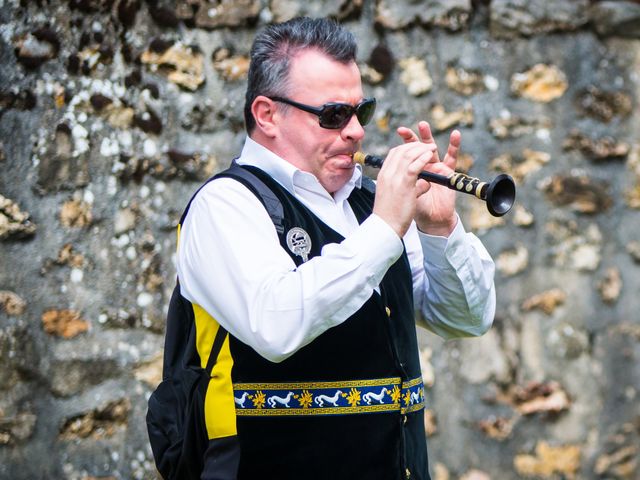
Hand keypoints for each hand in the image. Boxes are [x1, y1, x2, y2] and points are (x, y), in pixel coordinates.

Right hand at [372, 141, 435, 237]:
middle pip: (401, 151)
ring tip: (432, 148)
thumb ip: (409, 186)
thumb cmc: (391, 215)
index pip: (394, 154)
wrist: (385, 227)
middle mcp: (387, 174)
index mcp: (383, 176)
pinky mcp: (404, 185)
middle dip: (416, 145)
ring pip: (408, 155)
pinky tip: (430, 156)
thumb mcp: (396, 196)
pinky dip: (423, 158)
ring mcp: (394, 178)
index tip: (418, 149)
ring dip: (422, 149)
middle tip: (428, 146)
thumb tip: (423, 182)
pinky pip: (414, 166)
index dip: (407, 148)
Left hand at [397, 121, 458, 235]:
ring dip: (427, 136)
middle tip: (404, 129)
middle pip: (416, 148)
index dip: (402, 143)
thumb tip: (399, 166)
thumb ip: (403, 178)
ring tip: (423, 125)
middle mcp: (421, 167)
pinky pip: (452, 158)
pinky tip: (455, 135)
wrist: (430, 220)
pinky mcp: (447, 173)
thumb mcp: (404, 191)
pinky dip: (454, 146)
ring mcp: (435, 168)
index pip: (404, 153)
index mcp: (409, 170)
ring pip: (431, 149)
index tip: (399, 130)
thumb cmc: (415, 207)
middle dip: (411, 137)